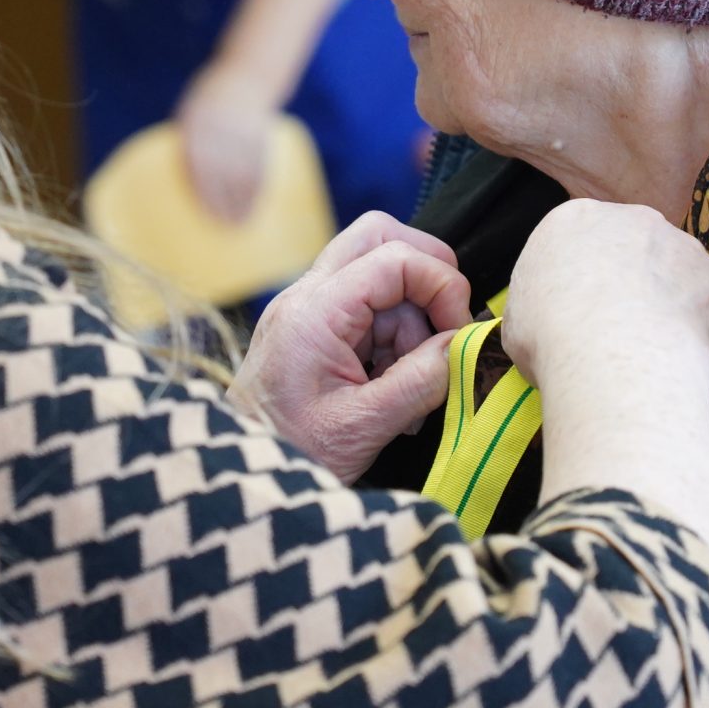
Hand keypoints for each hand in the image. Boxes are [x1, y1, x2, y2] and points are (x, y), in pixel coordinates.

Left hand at [178, 64, 279, 225]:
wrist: (247, 73)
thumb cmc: (210, 101)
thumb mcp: (192, 112)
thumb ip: (188, 142)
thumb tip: (179, 183)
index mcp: (196, 120)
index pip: (197, 160)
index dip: (201, 187)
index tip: (202, 210)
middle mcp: (221, 126)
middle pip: (222, 171)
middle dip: (222, 200)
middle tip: (221, 225)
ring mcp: (243, 129)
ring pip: (244, 171)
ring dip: (243, 199)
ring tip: (240, 222)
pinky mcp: (262, 133)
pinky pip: (261, 164)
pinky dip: (260, 185)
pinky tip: (257, 201)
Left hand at [228, 212, 471, 479]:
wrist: (242, 469)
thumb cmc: (291, 451)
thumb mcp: (363, 425)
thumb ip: (420, 381)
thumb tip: (466, 345)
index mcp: (314, 313)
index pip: (393, 257)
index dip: (441, 285)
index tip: (460, 333)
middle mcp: (307, 297)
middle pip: (379, 238)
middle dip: (427, 277)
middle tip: (446, 328)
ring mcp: (309, 309)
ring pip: (381, 278)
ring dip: (412, 324)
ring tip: (411, 390)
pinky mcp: (314, 329)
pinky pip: (369, 311)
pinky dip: (394, 342)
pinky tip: (394, 391)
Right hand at [501, 201, 708, 596]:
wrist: (610, 361)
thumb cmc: (546, 352)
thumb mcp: (510, 334)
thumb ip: (530, 321)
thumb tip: (525, 352)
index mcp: (568, 223)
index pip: (578, 250)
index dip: (579, 296)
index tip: (579, 335)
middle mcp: (629, 220)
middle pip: (633, 258)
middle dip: (630, 301)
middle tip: (618, 357)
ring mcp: (682, 248)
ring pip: (680, 287)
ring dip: (671, 323)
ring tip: (651, 376)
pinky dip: (703, 342)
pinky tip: (683, 375)